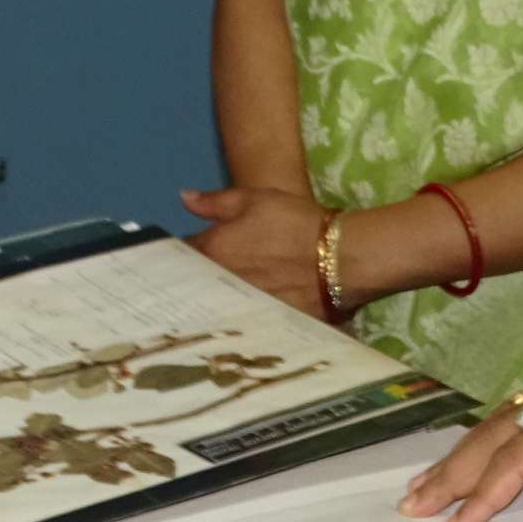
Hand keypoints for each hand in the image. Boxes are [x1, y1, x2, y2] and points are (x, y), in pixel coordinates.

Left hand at [181, 184, 331, 313]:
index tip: (186, 253)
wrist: (340, 259)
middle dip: (193, 279)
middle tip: (202, 275)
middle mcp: (219, 283)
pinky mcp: (261, 323)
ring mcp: (239, 306)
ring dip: (216, 298)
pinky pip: (242, 320)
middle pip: (196, 283)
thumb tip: (183, 198)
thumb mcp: (254, 199)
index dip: (182, 253)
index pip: (182, 255)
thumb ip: (215, 202)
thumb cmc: (294, 222)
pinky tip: (245, 314)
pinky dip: (240, 315)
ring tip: (223, 295)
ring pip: (217, 303)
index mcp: (214, 251)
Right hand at [398, 277, 522, 521]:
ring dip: (461, 453)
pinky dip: (487, 433)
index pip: (519, 460)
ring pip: (499, 420)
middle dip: (450, 473)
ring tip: (427, 482)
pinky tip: (481, 444)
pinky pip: (514, 408)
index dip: (486, 496)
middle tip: (410, 505)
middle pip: (492, 437)